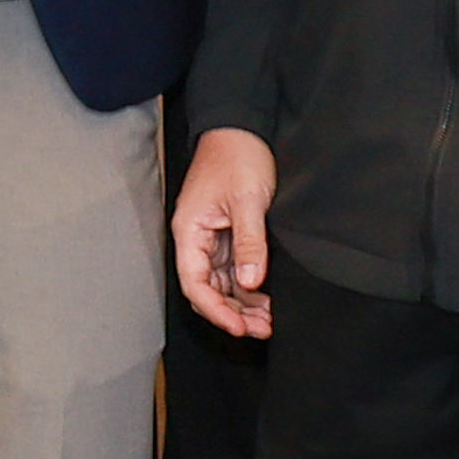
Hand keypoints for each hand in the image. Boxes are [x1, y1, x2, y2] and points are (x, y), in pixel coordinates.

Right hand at [172, 125, 280, 338]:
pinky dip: (248, 287)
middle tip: (262, 329)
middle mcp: (196, 239)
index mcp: (190, 231)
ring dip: (242, 304)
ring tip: (269, 320)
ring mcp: (211, 238)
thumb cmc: (238, 157)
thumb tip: (250, 282)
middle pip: (206, 289)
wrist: (241, 128)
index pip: (195, 283)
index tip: (240, 328)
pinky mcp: (226, 235)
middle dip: (231, 313)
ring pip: (221, 284)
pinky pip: (232, 271)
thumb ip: (249, 242)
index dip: (216, 310)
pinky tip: (266, 298)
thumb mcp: (247, 200)